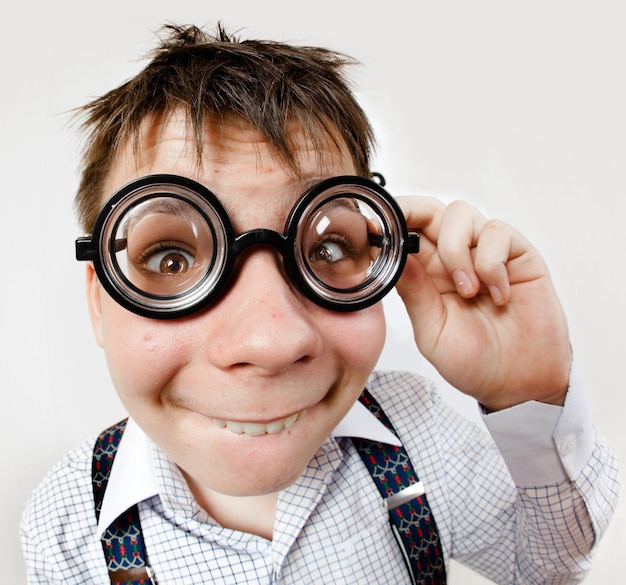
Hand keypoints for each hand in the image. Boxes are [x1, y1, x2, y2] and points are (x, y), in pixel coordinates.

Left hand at [395, 196, 571, 410]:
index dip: (390, 222)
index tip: (375, 229)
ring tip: (468, 291)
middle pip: (430, 211)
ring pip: (460, 214)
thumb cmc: (475, 363)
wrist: (520, 383)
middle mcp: (454, 257)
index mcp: (426, 274)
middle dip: (415, 214)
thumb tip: (394, 258)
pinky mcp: (518, 255)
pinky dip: (492, 263)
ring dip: (457, 250)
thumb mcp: (433, 333)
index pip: (404, 232)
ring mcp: (486, 253)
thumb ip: (415, 294)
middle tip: (412, 242)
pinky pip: (498, 233)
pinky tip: (498, 294)